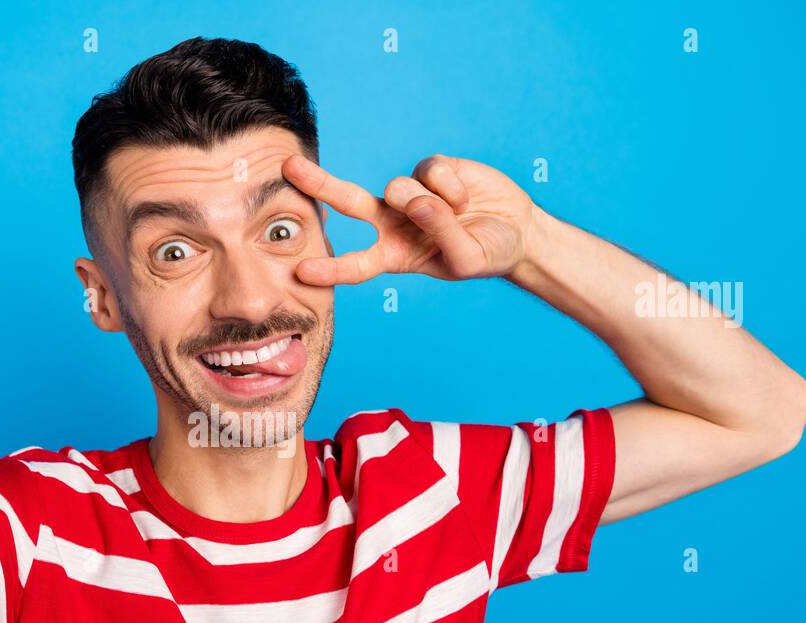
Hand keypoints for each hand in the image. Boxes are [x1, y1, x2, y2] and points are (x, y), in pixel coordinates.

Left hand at [282, 152, 537, 284]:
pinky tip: (466, 196)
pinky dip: (451, 185)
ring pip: (399, 188)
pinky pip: (429, 170)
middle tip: (288, 168)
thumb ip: (443, 235)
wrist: (516, 230)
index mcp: (394, 256)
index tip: (301, 271)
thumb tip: (418, 200)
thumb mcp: (467, 259)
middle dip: (320, 184)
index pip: (356, 265)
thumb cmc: (487, 253)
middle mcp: (394, 223)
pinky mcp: (430, 169)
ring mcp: (410, 194)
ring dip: (430, 203)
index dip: (331, 269)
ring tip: (459, 215)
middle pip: (349, 203)